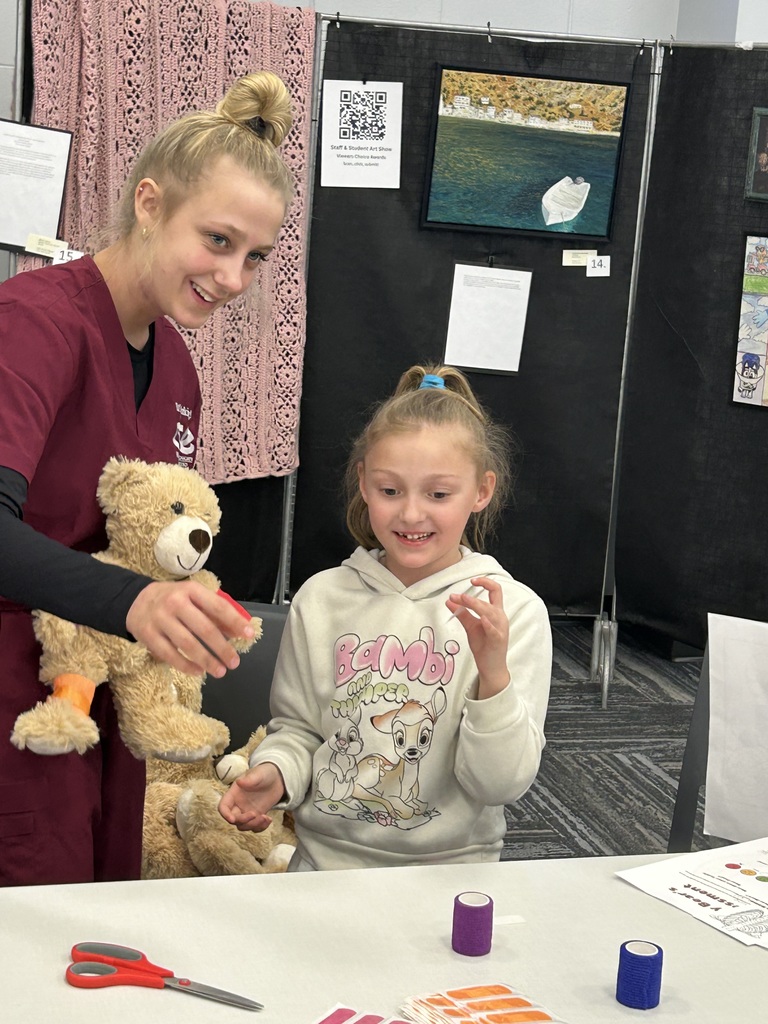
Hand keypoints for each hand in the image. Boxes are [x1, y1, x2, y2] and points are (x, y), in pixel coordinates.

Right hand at [125, 580, 256, 676]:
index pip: (218, 607)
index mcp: (191, 591)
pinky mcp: (148, 636)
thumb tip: (239, 630)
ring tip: (220, 671)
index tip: (249, 635)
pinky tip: (199, 672)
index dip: (235, 622)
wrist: (135, 600)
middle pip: (204, 629)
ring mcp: (160, 620)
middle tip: (235, 662)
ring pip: (187, 644)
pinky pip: (170, 655)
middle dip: (222, 648)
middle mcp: (175, 603)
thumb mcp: (194, 598)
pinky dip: (186, 665)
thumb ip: (215, 612)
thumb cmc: (173, 599)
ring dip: (207, 660)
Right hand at [218, 762, 285, 831]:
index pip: (223, 806)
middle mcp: (238, 804)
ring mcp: (247, 811)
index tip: (232, 819)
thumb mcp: (258, 774)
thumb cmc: (265, 772)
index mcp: (234, 793)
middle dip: (243, 820)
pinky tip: (269, 820)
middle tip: (255, 814)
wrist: (277, 777)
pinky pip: (254, 827)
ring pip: (243, 826)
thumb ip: (249, 779)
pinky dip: (261, 827)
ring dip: (253, 825)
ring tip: (266, 817)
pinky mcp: (256, 816)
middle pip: (234, 819)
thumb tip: (239, 781)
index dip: (225, 814)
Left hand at [446, 576, 509, 698]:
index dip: (485, 582)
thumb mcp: (471, 626)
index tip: (472, 580)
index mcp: (496, 612)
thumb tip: (449, 600)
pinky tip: (482, 619)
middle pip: (491, 600)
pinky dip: (488, 624)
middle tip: (456, 596)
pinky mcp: (498, 641)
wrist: (491, 667)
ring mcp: (500, 629)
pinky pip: (494, 631)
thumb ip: (461, 613)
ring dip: (477, 605)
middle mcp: (500, 618)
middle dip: (472, 598)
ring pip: (492, 612)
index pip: (495, 591)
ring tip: (463, 600)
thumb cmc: (484, 645)